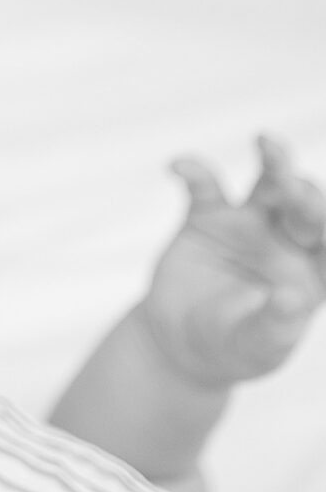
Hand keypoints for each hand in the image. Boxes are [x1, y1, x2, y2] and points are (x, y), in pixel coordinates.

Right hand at [141, 134, 325, 386]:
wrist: (181, 344)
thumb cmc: (234, 349)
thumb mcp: (259, 346)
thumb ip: (276, 325)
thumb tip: (294, 297)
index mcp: (312, 274)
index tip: (323, 219)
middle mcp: (287, 242)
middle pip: (304, 207)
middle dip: (304, 194)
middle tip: (293, 189)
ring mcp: (248, 225)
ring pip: (268, 185)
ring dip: (273, 162)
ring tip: (268, 142)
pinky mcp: (207, 217)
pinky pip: (205, 188)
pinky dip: (194, 172)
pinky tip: (180, 166)